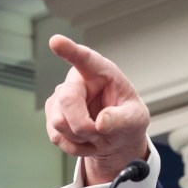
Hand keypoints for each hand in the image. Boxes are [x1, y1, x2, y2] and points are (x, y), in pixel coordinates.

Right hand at [45, 34, 150, 184]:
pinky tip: (86, 140)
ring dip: (81, 137)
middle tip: (100, 133)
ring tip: (96, 135)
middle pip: (67, 101)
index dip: (69, 50)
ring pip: (59, 122)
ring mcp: (61, 98)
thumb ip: (122, 119)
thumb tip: (101, 123)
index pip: (84, 58)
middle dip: (83, 125)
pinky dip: (75, 146)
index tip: (56, 41)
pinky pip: (57, 137)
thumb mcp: (135, 119)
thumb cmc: (127, 119)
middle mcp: (77, 81)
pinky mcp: (52, 116)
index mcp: (100, 71)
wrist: (116, 137)